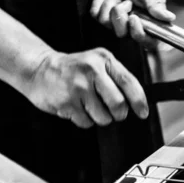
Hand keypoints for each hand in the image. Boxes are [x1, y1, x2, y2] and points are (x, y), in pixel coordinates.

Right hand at [24, 48, 148, 127]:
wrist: (40, 69)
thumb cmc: (75, 68)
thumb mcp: (98, 62)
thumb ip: (117, 77)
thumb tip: (137, 102)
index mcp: (104, 60)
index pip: (129, 82)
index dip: (139, 101)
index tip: (143, 113)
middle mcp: (91, 71)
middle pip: (118, 104)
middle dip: (119, 114)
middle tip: (115, 112)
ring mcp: (77, 87)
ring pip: (103, 117)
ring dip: (101, 118)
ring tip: (91, 106)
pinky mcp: (65, 103)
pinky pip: (86, 122)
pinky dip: (85, 120)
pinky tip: (78, 107)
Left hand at [90, 0, 175, 47]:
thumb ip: (156, 5)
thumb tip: (169, 18)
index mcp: (149, 24)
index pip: (145, 41)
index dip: (137, 33)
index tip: (133, 17)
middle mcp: (133, 27)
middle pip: (120, 33)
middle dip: (119, 14)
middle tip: (126, 1)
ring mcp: (117, 23)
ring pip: (105, 23)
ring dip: (110, 5)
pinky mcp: (104, 16)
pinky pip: (95, 15)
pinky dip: (99, 2)